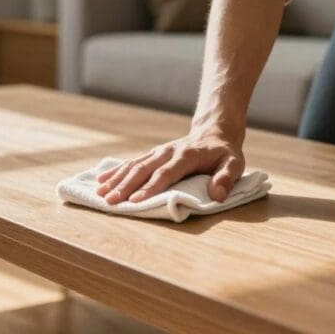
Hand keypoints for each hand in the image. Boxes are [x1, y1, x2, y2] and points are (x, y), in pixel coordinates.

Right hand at [96, 131, 245, 204]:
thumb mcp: (234, 164)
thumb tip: (217, 195)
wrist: (214, 132)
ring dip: (116, 180)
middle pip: (143, 169)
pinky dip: (115, 172)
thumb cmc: (224, 153)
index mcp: (187, 156)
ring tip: (101, 194)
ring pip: (133, 165)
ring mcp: (157, 152)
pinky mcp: (151, 155)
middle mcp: (168, 152)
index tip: (136, 201)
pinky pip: (130, 163)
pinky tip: (100, 180)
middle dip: (126, 186)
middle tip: (111, 201)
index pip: (166, 173)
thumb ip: (226, 178)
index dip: (151, 187)